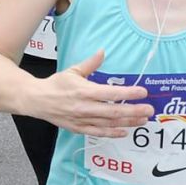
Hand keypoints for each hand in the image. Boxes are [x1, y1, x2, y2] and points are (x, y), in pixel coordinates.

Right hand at [33, 50, 151, 135]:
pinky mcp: (78, 128)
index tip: (142, 92)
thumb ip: (91, 63)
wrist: (36, 100)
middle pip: (113, 111)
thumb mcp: (73, 71)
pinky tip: (125, 131)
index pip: (110, 93)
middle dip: (134, 111)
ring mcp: (81, 119)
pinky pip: (98, 132)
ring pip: (109, 123)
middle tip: (150, 109)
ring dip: (128, 122)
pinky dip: (112, 133)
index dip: (127, 93)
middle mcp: (84, 107)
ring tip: (143, 120)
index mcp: (83, 91)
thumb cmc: (56, 84)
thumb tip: (103, 51)